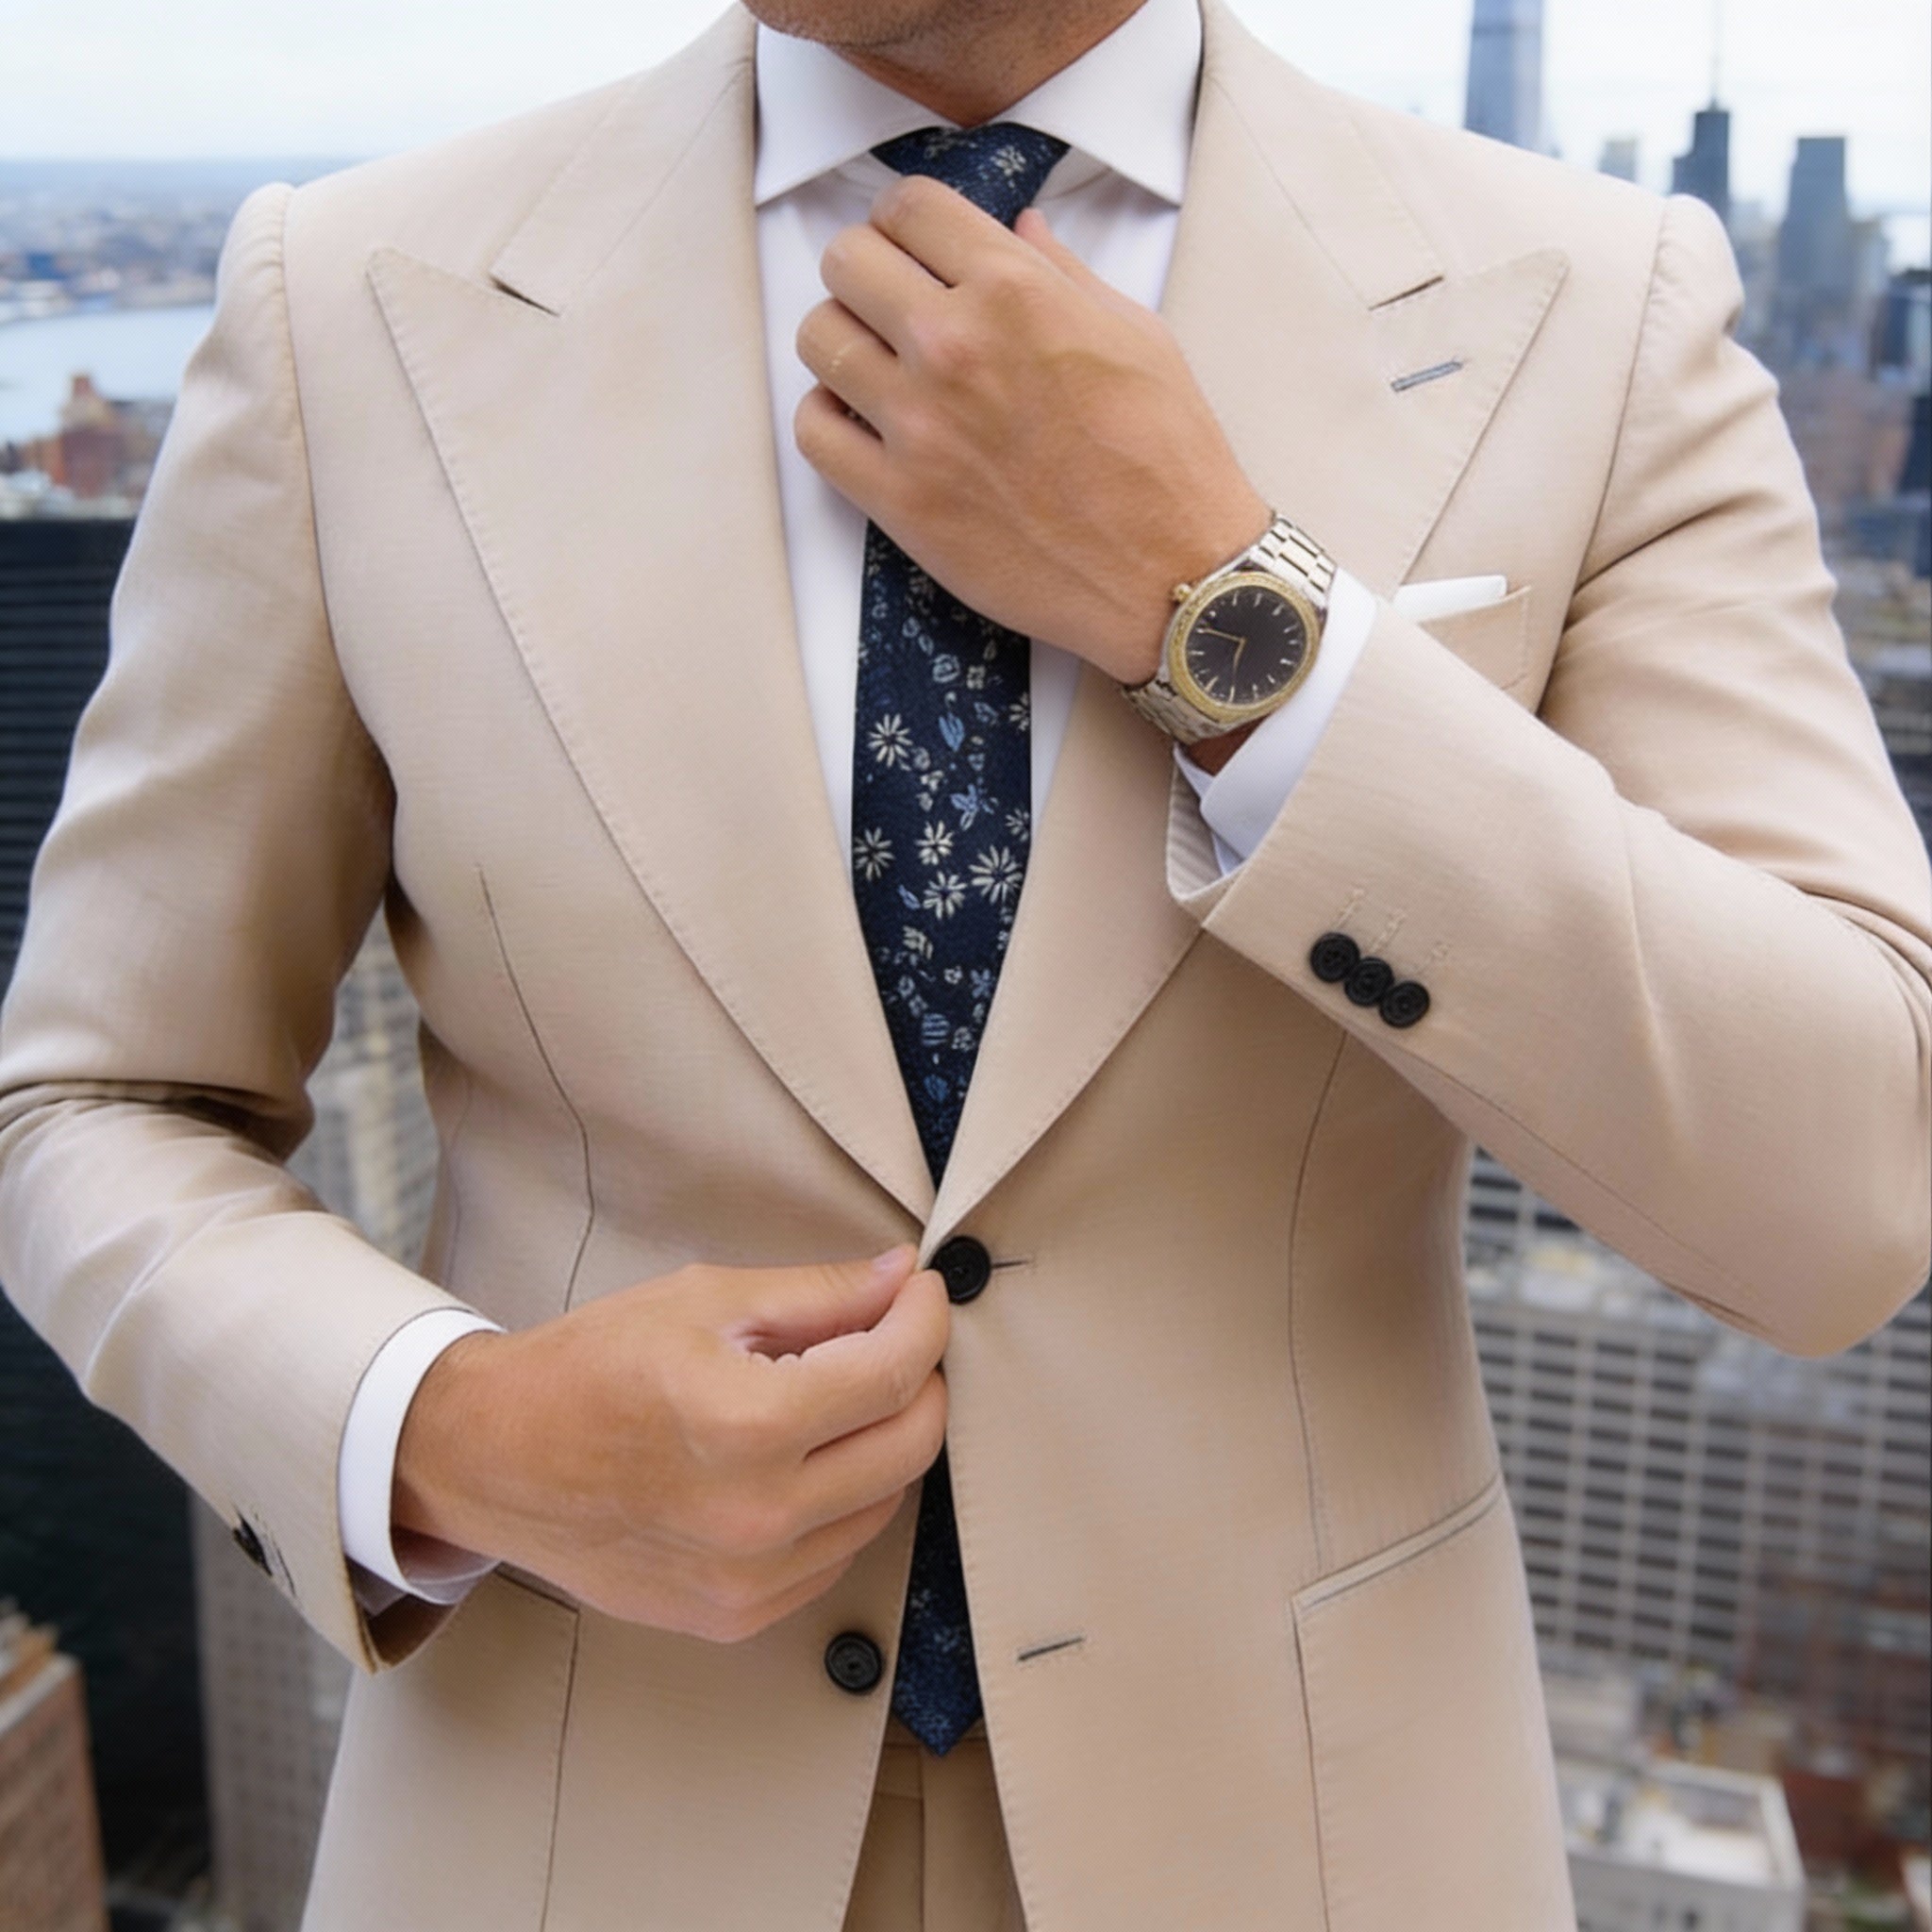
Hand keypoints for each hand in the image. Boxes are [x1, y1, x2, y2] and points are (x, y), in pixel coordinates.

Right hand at [393, 1247, 949, 1641]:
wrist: (495, 1458)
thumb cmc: (590, 1366)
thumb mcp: (705, 1300)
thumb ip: (819, 1294)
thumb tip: (903, 1278)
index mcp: (747, 1424)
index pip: (893, 1372)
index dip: (925, 1320)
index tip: (921, 1291)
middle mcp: (757, 1515)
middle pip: (910, 1445)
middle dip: (920, 1378)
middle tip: (893, 1336)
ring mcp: (748, 1580)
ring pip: (884, 1503)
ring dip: (884, 1440)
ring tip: (839, 1394)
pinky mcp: (735, 1616)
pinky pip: (836, 1554)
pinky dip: (844, 1501)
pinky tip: (803, 1459)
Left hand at [794, 174, 1269, 685]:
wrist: (1169, 573)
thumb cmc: (1166, 458)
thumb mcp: (1136, 335)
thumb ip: (1063, 274)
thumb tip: (1020, 230)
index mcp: (1016, 290)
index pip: (909, 207)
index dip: (904, 221)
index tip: (911, 246)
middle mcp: (955, 345)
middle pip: (847, 262)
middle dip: (865, 274)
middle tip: (889, 306)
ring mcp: (919, 425)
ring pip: (818, 340)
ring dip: (841, 343)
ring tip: (876, 368)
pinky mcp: (900, 500)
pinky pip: (813, 433)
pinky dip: (828, 420)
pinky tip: (863, 426)